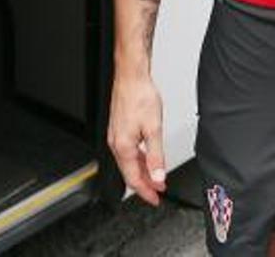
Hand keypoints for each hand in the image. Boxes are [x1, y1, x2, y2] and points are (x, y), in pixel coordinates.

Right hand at [106, 72, 166, 204]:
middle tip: (158, 191)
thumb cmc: (139, 96)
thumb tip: (158, 176)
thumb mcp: (154, 129)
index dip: (145, 192)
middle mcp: (116, 143)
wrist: (131, 77)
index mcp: (123, 146)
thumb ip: (156, 155)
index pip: (133, 179)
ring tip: (156, 177)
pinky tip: (147, 158)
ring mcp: (116, 136)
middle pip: (129, 172)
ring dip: (143, 171)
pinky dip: (139, 159)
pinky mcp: (119, 129)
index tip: (155, 199)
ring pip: (129, 162)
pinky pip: (128, 151)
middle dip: (145, 184)